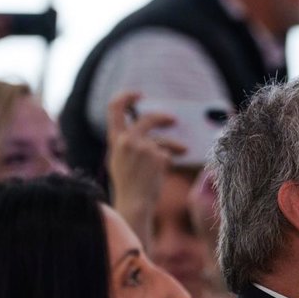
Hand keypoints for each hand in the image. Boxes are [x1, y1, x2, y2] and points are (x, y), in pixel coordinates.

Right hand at [106, 92, 184, 246]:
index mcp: (114, 140)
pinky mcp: (158, 156)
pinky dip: (169, 162)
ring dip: (174, 144)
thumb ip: (127, 142)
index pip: (114, 107)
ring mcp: (143, 147)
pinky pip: (167, 154)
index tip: (138, 94)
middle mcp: (127, 140)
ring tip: (184, 149)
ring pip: (163, 140)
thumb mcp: (119, 159)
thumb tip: (146, 130)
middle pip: (148, 118)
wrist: (134, 203)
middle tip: (173, 119)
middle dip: (163, 117)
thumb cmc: (128, 184)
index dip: (127, 96)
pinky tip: (163, 174)